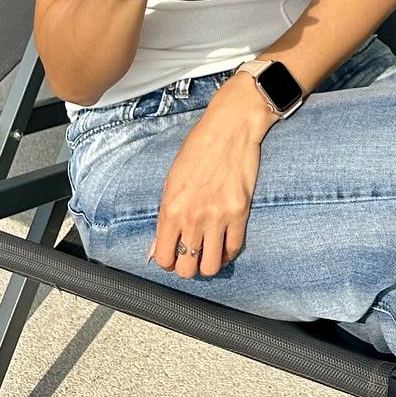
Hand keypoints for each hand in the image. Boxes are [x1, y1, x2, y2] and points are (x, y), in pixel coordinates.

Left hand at [147, 89, 269, 276]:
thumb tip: (155, 250)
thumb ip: (163, 217)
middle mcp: (193, 217)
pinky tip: (224, 242)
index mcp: (171, 208)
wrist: (229, 128)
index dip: (167, 262)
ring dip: (208, 263)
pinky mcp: (240, 212)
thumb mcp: (171, 179)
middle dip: (187, 267)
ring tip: (208, 252)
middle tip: (191, 255)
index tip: (172, 256)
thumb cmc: (198, 148)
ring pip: (211, 266)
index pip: (164, 257)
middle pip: (186, 269)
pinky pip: (234, 249)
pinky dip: (228, 252)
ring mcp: (218, 216)